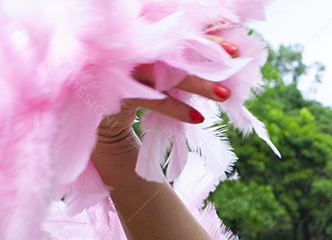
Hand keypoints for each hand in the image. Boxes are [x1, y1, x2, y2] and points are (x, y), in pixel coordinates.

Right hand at [97, 37, 240, 139]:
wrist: (96, 105)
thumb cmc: (132, 81)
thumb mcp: (153, 65)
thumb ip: (176, 57)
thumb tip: (216, 56)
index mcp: (142, 34)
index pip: (179, 30)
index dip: (206, 35)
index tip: (233, 45)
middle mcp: (133, 46)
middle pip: (177, 48)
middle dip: (207, 54)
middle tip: (235, 61)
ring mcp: (125, 67)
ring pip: (169, 74)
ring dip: (199, 85)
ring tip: (226, 94)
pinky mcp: (119, 91)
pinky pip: (154, 100)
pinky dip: (177, 108)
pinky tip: (198, 117)